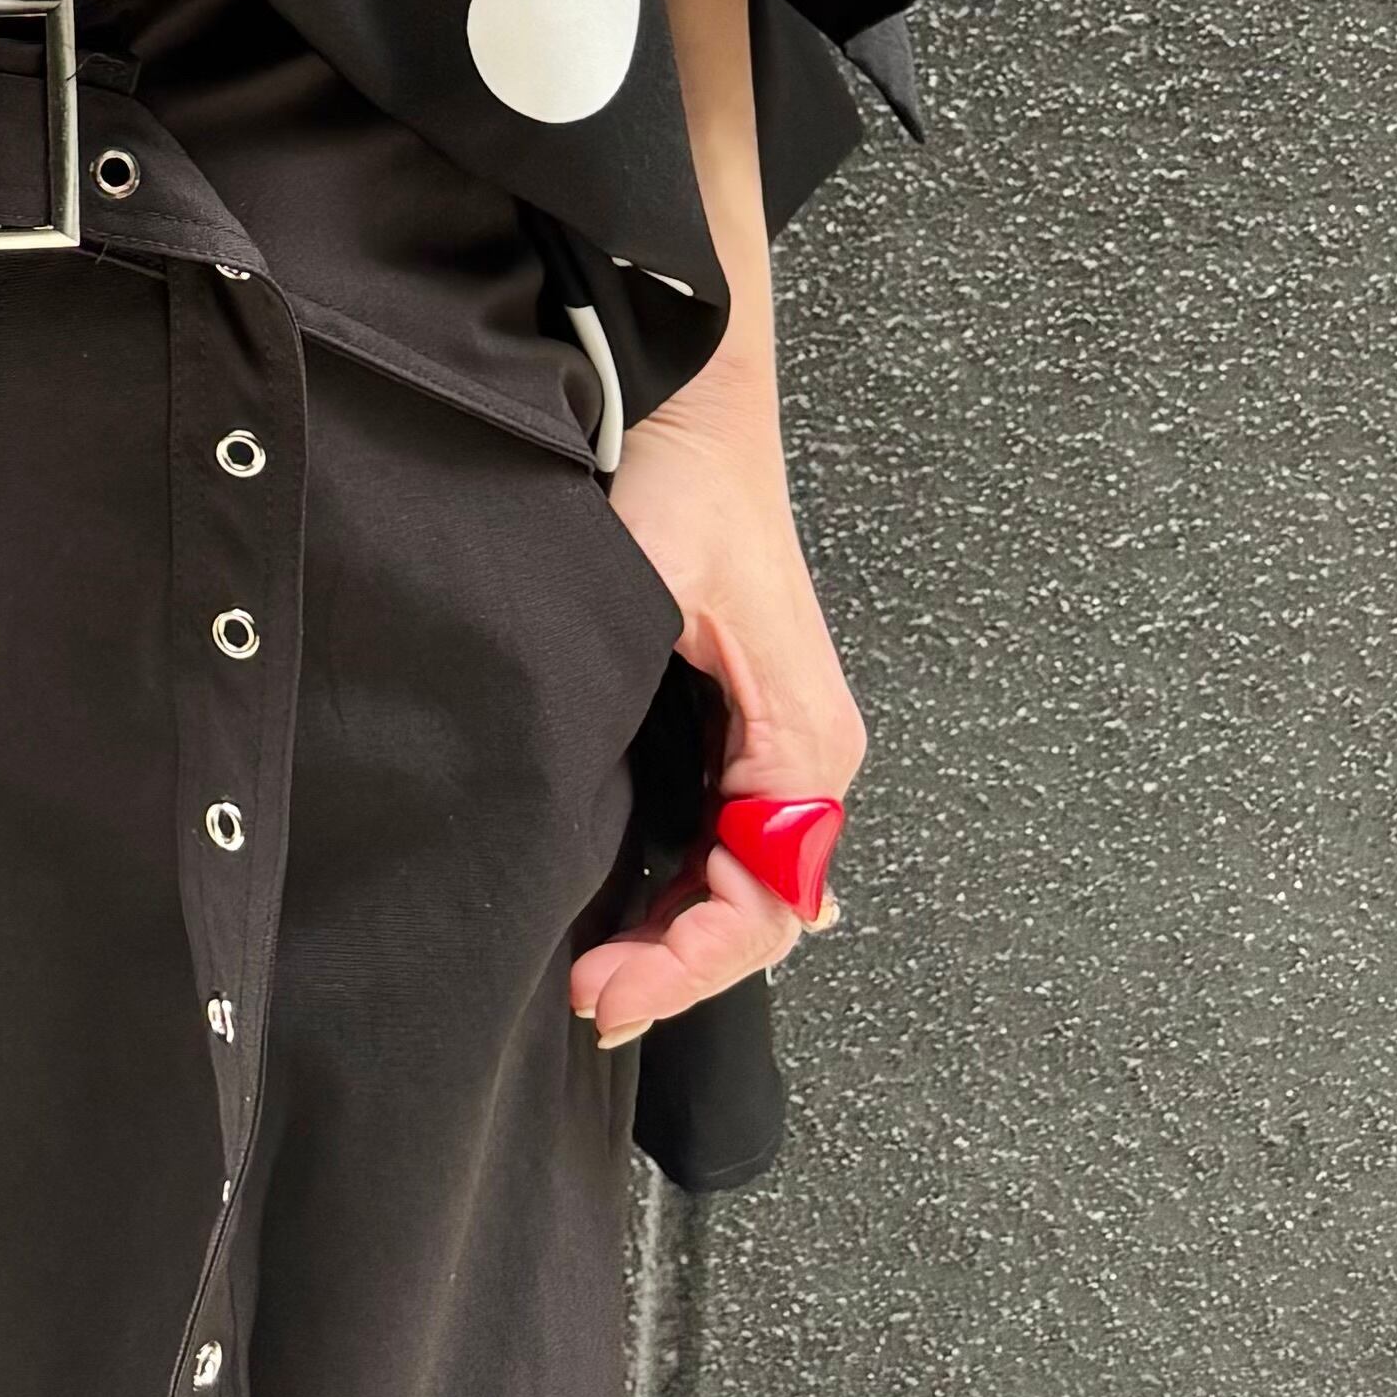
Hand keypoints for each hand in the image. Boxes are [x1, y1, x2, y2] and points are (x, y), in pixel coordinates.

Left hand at [562, 394, 866, 1051]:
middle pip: (760, 908)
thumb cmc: (688, 480)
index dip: (691, 961)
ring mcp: (774, 742)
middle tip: (589, 996)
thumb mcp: (665, 595)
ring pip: (743, 880)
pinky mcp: (740, 722)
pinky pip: (726, 835)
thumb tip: (699, 855)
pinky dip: (682, 885)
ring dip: (678, 933)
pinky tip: (637, 915)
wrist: (688, 399)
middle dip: (679, 965)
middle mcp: (804, 752)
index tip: (608, 985)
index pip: (769, 903)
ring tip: (601, 972)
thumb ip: (687, 713)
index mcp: (807, 739)